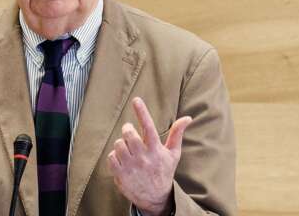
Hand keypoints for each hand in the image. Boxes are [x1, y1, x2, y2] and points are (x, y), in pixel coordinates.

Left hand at [107, 97, 191, 215]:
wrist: (155, 198)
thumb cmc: (164, 171)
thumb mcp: (173, 154)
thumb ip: (177, 134)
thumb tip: (187, 118)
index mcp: (156, 150)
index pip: (148, 127)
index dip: (142, 112)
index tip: (136, 100)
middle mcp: (143, 157)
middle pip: (128, 133)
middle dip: (127, 129)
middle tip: (130, 133)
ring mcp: (131, 166)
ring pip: (118, 144)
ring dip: (121, 144)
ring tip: (128, 150)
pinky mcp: (120, 174)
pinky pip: (111, 156)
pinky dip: (114, 156)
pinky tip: (123, 161)